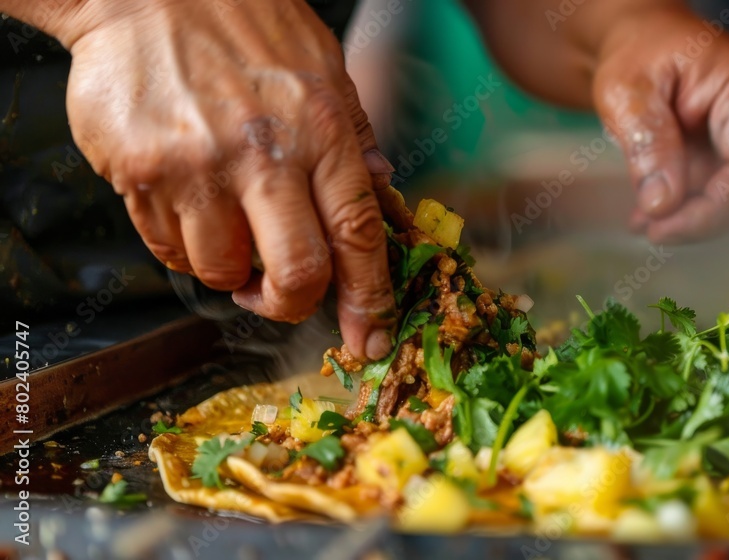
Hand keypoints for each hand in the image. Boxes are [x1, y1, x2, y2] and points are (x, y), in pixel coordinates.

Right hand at [56, 0, 395, 358]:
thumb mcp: (321, 68)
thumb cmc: (243, 22)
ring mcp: (197, 168)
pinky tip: (187, 201)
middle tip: (278, 295)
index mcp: (319, 130)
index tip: (369, 338)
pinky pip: (168, 250)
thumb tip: (384, 198)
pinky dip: (183, 245)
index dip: (368, 297)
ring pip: (222, 271)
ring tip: (224, 221)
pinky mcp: (140, 175)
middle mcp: (263, 155)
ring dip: (228, 267)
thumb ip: (353, 137)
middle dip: (291, 303)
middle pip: (297, 274)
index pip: (358, 233)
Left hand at [592, 7, 728, 242]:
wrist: (642, 40)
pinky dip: (691, 209)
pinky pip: (727, 194)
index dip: (716, 206)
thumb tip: (662, 205)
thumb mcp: (627, 93)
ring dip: (695, 218)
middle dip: (706, 218)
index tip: (665, 227)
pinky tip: (651, 213)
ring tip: (643, 221)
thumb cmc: (637, 52)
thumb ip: (647, 145)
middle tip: (652, 229)